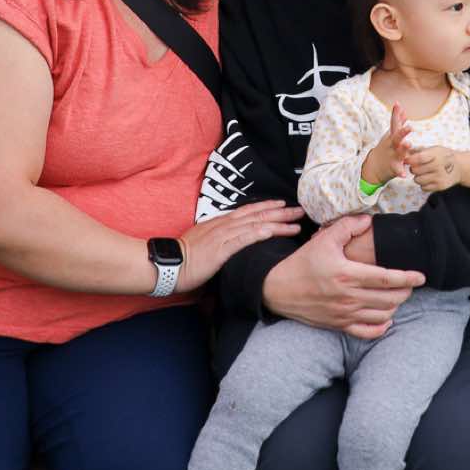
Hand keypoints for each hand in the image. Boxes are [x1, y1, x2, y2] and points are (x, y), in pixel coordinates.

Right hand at [175, 200, 303, 293]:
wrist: (169, 265)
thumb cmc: (185, 258)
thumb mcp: (204, 244)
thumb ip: (218, 240)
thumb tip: (229, 243)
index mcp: (219, 223)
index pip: (248, 211)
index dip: (266, 206)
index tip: (282, 204)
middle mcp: (223, 225)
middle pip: (257, 214)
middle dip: (280, 211)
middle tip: (300, 209)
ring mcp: (223, 235)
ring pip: (256, 224)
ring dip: (278, 222)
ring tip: (296, 222)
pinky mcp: (221, 248)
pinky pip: (244, 238)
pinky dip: (260, 232)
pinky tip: (274, 230)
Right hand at [264, 214, 425, 338]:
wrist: (279, 289)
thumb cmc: (302, 263)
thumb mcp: (323, 239)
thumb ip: (348, 227)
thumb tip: (369, 220)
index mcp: (347, 274)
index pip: (386, 278)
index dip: (407, 278)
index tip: (421, 276)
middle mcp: (348, 297)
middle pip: (389, 299)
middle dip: (405, 291)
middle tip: (410, 283)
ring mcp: (344, 314)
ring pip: (382, 315)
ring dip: (395, 306)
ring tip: (397, 296)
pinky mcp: (338, 325)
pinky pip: (366, 332)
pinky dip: (381, 327)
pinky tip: (385, 318)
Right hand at [362, 105, 412, 186]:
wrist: (373, 167)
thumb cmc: (385, 149)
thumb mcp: (390, 136)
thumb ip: (398, 123)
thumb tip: (404, 111)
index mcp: (391, 137)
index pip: (394, 123)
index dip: (395, 114)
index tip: (398, 104)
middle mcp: (391, 145)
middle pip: (396, 137)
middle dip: (403, 131)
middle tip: (410, 127)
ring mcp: (391, 156)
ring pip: (398, 152)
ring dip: (403, 148)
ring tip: (408, 144)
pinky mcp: (392, 168)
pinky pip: (397, 170)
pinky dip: (400, 172)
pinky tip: (404, 174)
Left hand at [404, 146, 460, 192]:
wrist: (460, 167)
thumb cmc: (443, 156)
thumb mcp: (434, 149)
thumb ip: (419, 151)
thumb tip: (402, 151)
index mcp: (436, 154)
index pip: (418, 158)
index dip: (410, 160)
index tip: (407, 160)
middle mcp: (438, 166)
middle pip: (415, 170)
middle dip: (413, 169)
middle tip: (417, 167)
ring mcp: (439, 177)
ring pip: (417, 180)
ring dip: (418, 177)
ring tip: (424, 173)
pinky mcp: (440, 186)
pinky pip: (423, 188)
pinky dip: (423, 184)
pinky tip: (429, 178)